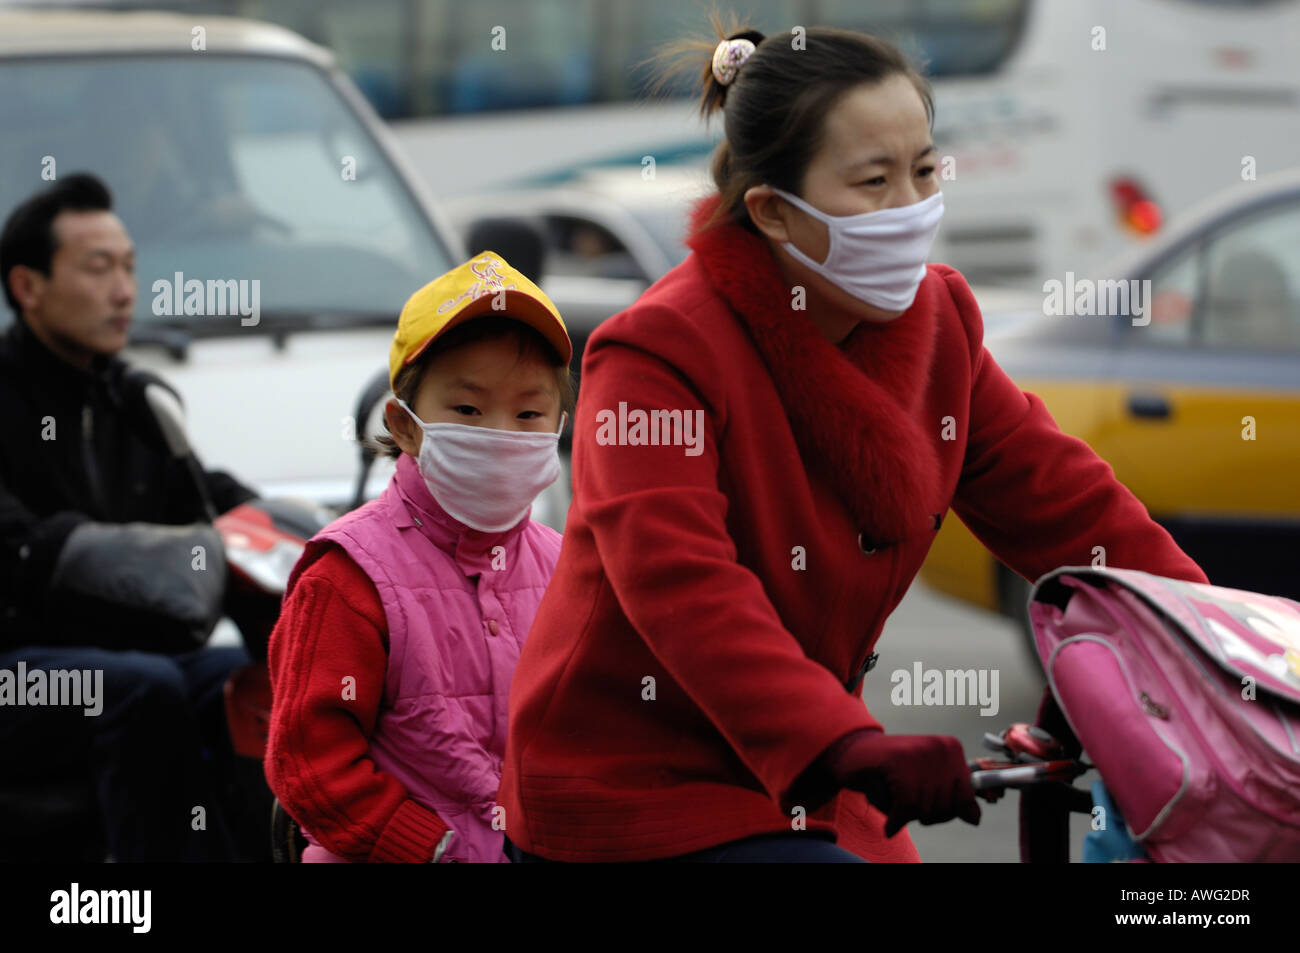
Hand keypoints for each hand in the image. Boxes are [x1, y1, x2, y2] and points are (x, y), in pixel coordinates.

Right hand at [827, 730, 981, 836]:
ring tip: (891, 792)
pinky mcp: (898, 762)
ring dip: (904, 813)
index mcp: (952, 748)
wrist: (851, 751)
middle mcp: (941, 747)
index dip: (945, 809)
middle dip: (923, 811)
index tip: (923, 798)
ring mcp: (920, 752)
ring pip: (925, 809)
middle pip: (946, 807)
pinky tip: (887, 813)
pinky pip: (906, 807)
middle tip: (903, 796)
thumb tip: (975, 818)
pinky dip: (895, 818)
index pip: (966, 798)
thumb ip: (953, 796)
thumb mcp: (927, 780)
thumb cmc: (890, 769)